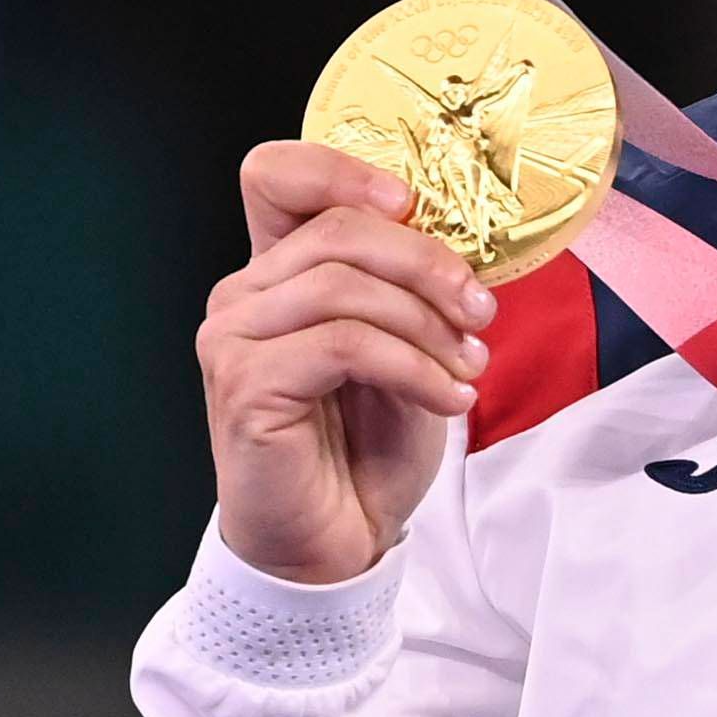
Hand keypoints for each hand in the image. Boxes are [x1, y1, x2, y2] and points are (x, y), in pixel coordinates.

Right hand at [206, 145, 497, 584]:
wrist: (335, 544)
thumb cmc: (364, 448)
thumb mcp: (405, 348)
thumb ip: (405, 288)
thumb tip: (457, 245)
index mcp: (276, 272)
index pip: (276, 175)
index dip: (343, 172)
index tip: (412, 206)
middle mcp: (243, 295)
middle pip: (338, 230)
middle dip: (428, 265)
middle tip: (481, 313)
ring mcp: (234, 338)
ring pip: (346, 287)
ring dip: (428, 326)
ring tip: (469, 368)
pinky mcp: (245, 385)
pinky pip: (345, 345)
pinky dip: (413, 367)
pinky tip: (447, 398)